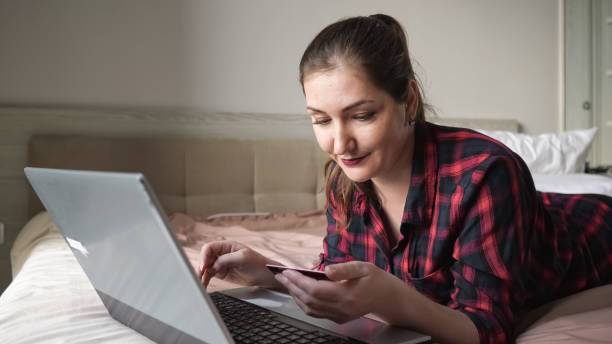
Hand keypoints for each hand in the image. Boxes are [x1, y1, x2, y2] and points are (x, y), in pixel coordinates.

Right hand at [198, 240, 279, 288]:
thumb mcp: (243, 258)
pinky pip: (209, 275)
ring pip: (205, 268)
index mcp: (227, 246)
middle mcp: (222, 253)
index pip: (209, 248)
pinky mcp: (222, 273)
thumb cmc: (258, 263)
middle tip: (199, 277)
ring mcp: (221, 264)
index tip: (204, 266)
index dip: (204, 256)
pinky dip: (205, 280)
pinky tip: (203, 285)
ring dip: (201, 275)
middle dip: (200, 267)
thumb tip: (212, 264)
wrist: (267, 276)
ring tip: (200, 285)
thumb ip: (226, 259)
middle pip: (205, 258)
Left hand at [274, 261, 397, 322]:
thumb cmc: (375, 279)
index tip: (287, 271)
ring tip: (286, 282)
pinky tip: (299, 293)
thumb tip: (325, 269)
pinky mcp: (339, 319)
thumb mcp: (363, 267)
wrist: (388, 298)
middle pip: (309, 300)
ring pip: (310, 309)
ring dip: (295, 296)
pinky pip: (317, 313)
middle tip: (280, 275)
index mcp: (347, 295)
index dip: (298, 281)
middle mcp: (342, 308)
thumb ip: (344, 269)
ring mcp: (340, 316)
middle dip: (292, 287)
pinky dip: (304, 304)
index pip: (315, 290)